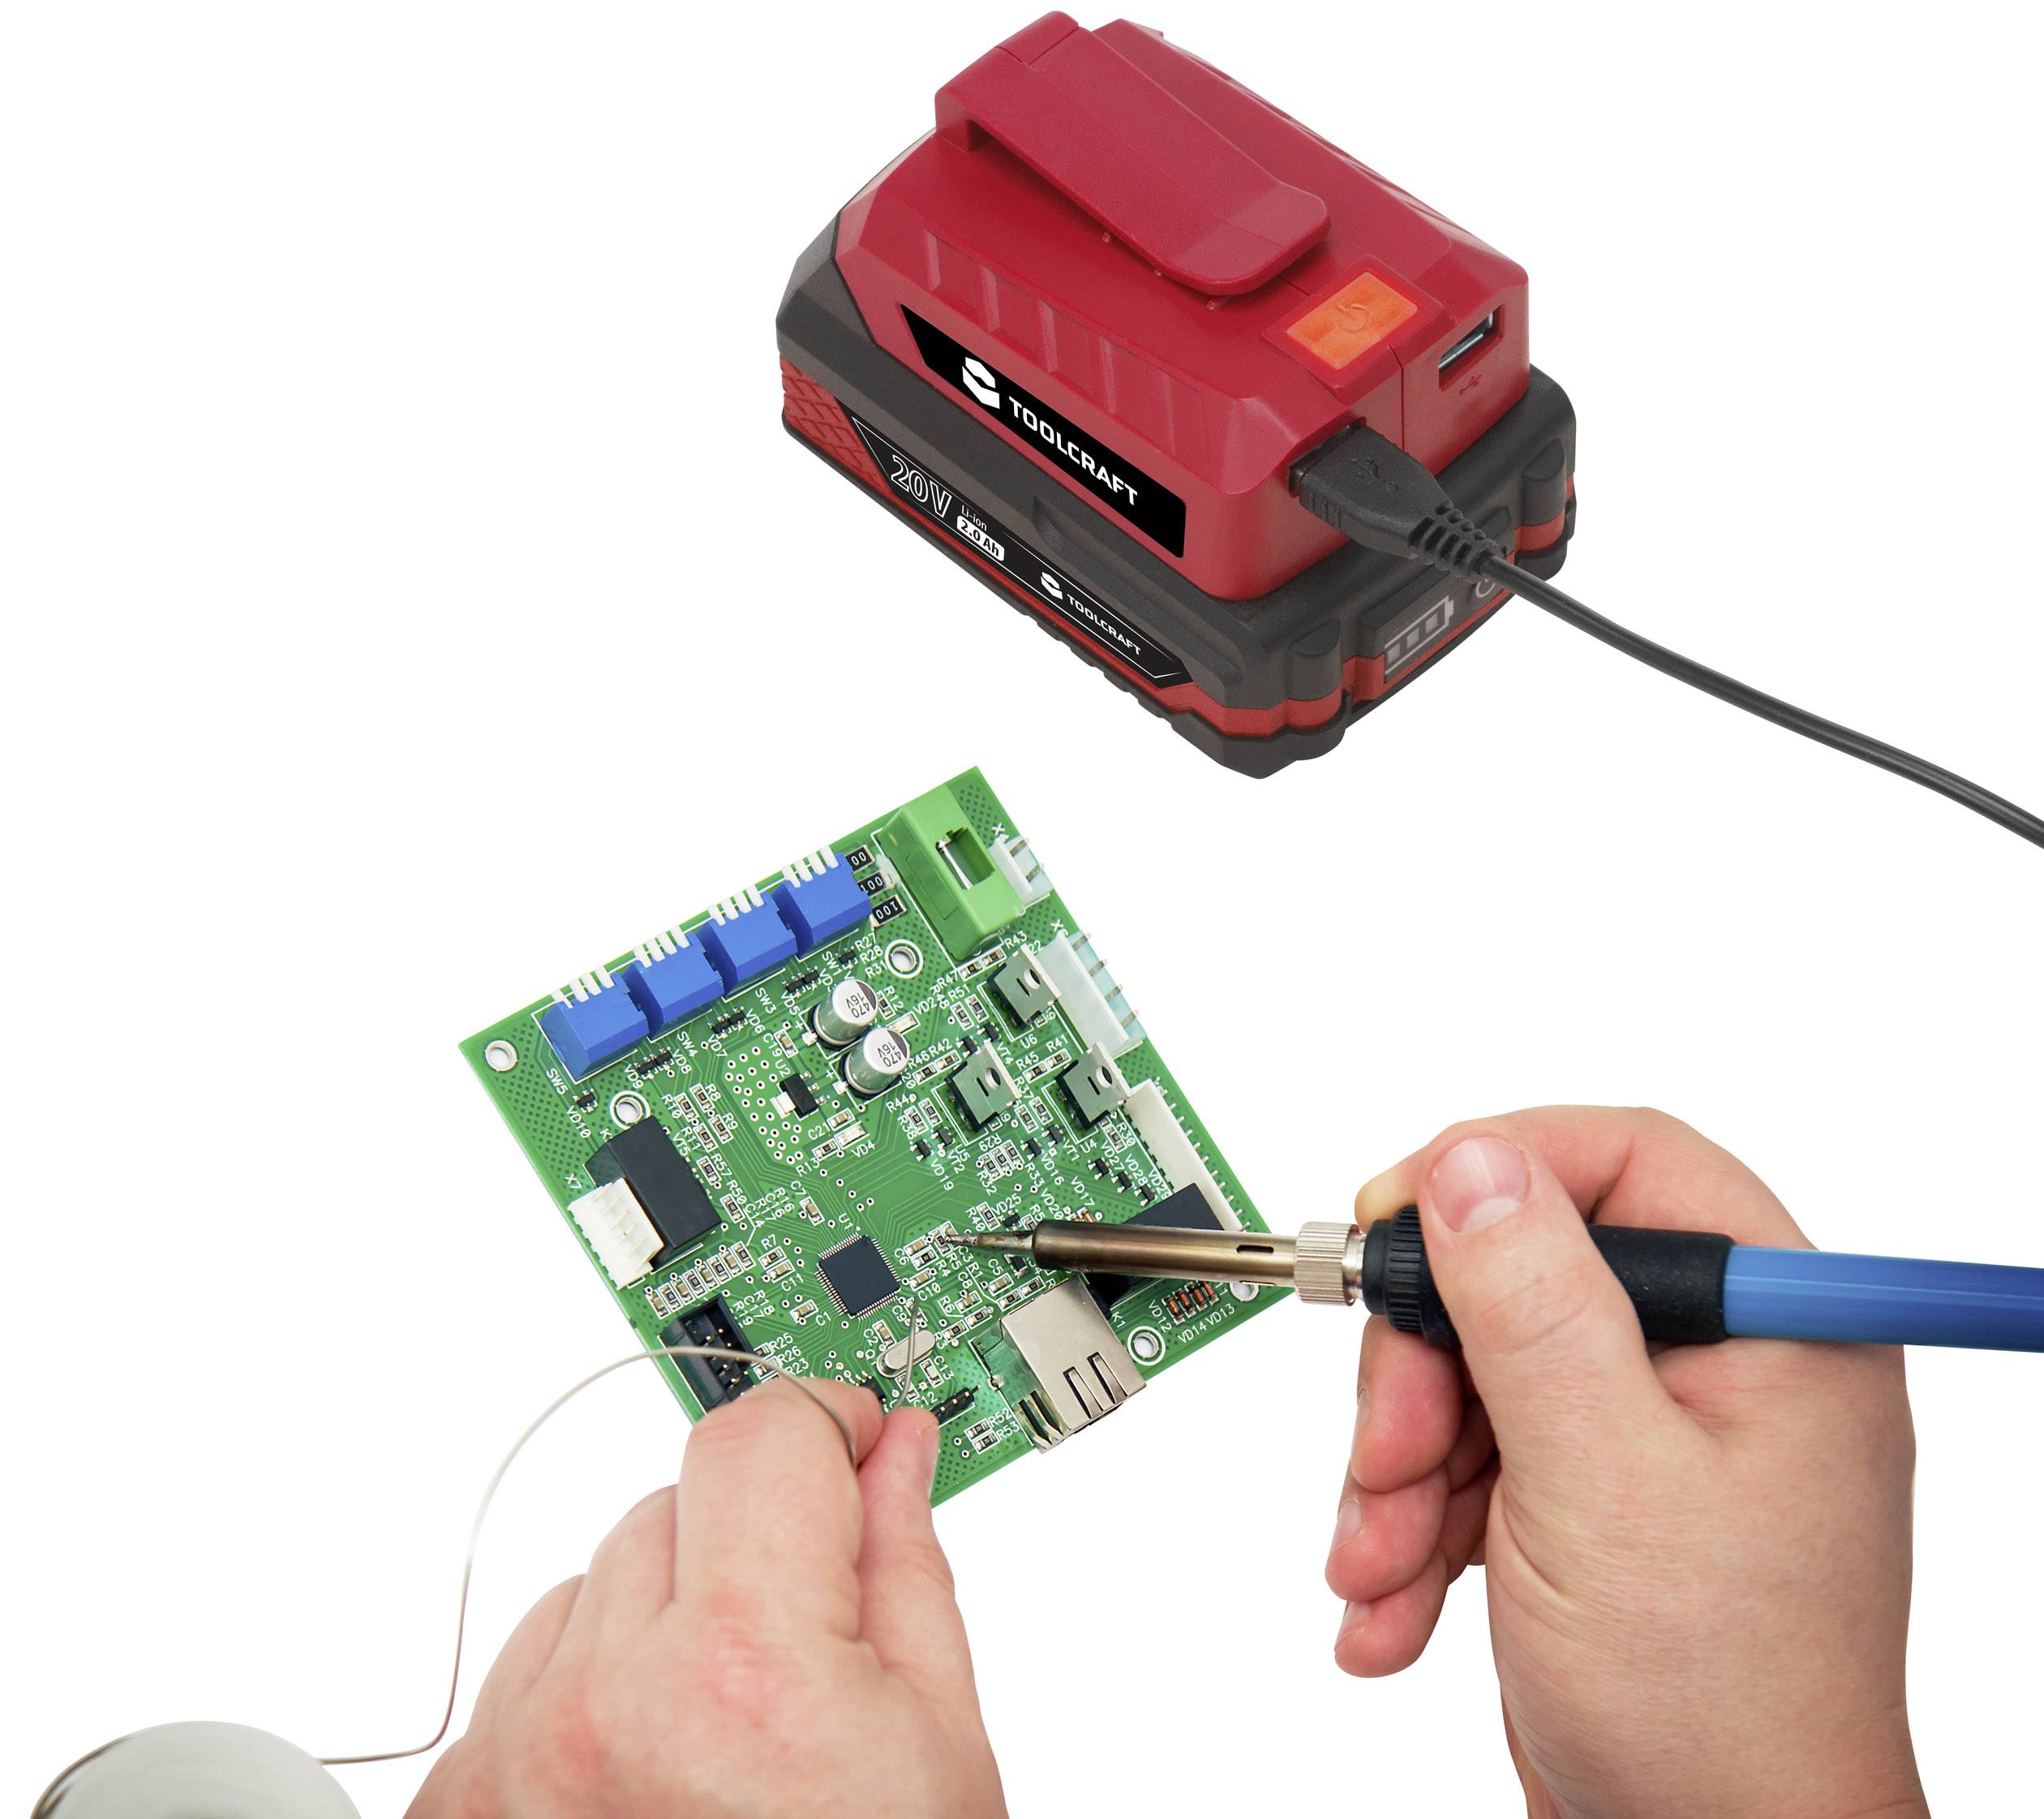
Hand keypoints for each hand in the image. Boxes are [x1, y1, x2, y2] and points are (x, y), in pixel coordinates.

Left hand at [409, 1381, 1005, 1818]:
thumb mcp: (936, 1748)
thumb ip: (906, 1569)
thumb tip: (895, 1455)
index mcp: (745, 1671)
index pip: (762, 1438)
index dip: (825, 1426)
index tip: (852, 1446)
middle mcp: (607, 1703)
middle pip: (680, 1500)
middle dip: (755, 1539)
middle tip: (812, 1640)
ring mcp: (516, 1758)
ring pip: (600, 1573)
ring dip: (669, 1609)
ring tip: (732, 1728)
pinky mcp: (458, 1801)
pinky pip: (534, 1658)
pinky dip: (597, 1678)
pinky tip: (660, 1764)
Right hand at [1330, 1107, 1924, 1818]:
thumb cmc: (1718, 1707)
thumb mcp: (1604, 1481)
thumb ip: (1533, 1308)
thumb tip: (1472, 1164)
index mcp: (1772, 1328)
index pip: (1629, 1163)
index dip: (1499, 1168)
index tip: (1396, 1220)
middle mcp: (1715, 1368)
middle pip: (1519, 1275)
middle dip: (1423, 1371)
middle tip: (1388, 1453)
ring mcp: (1644, 1440)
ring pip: (1473, 1372)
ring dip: (1400, 1470)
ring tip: (1385, 1563)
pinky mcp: (1584, 1505)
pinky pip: (1469, 1458)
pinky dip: (1414, 1526)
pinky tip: (1396, 1605)